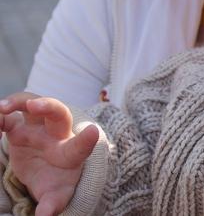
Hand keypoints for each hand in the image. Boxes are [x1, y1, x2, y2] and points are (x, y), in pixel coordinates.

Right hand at [0, 92, 98, 215]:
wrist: (48, 170)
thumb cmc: (58, 182)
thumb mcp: (58, 195)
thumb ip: (54, 204)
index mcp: (71, 153)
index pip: (81, 146)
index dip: (87, 140)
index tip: (93, 132)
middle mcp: (56, 135)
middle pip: (59, 114)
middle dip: (49, 106)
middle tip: (34, 105)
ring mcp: (38, 129)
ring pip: (33, 105)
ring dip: (20, 102)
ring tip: (1, 108)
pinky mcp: (20, 129)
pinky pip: (11, 118)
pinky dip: (2, 115)